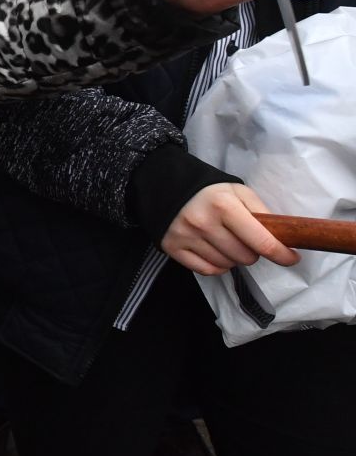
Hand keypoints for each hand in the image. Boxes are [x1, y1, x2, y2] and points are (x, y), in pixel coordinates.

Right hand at [162, 183, 298, 274]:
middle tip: (246, 241)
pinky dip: (217, 266)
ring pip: (227, 265)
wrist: (164, 184)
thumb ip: (260, 211)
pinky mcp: (172, 247)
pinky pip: (207, 270)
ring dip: (234, 259)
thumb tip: (282, 238)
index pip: (261, 241)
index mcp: (224, 206)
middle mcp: (203, 222)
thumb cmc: (208, 190)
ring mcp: (186, 236)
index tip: (292, 258)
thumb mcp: (238, 191)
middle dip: (253, 252)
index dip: (282, 254)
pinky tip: (216, 253)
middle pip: (245, 257)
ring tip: (227, 243)